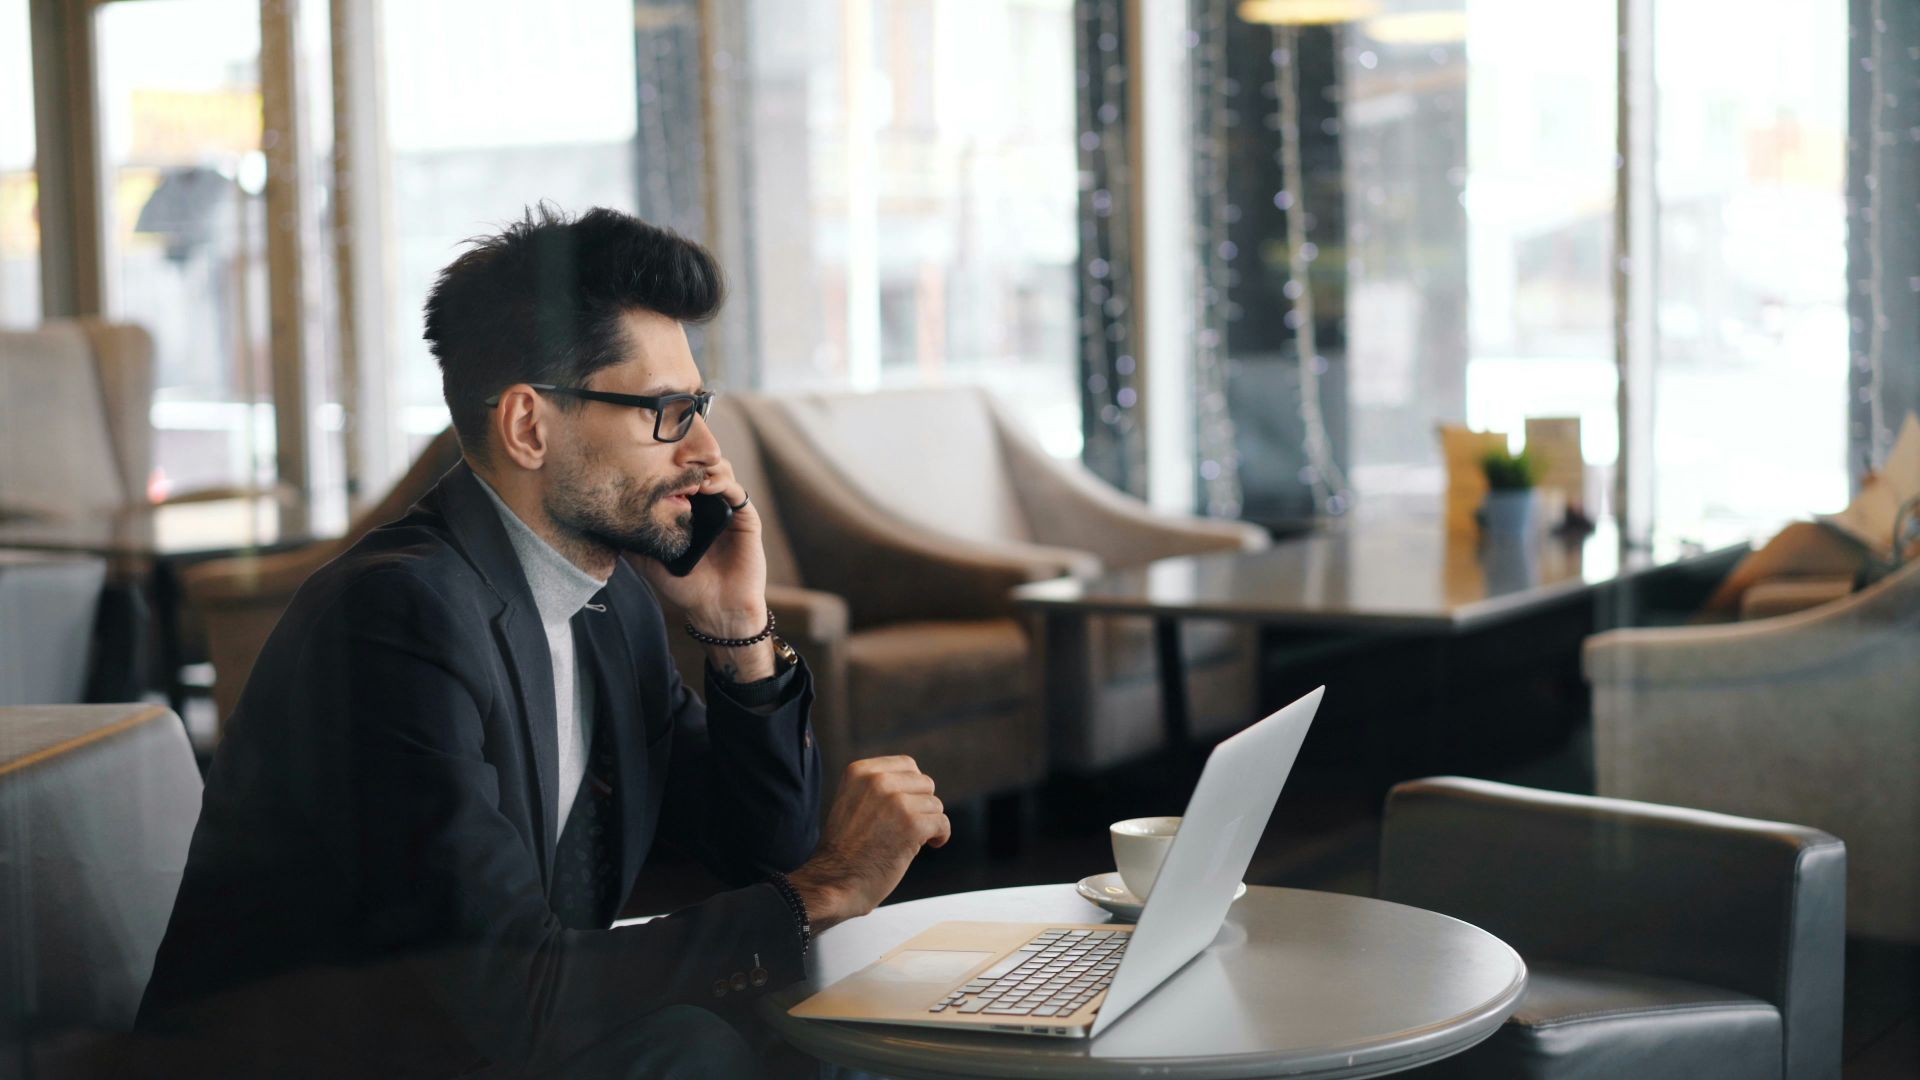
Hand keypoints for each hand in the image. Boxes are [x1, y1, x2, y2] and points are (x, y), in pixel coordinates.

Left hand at [631, 456, 775, 679]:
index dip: (668, 465)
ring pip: (720, 471)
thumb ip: (631, 542)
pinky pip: (737, 491)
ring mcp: (729, 510)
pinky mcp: (746, 518)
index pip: (680, 476)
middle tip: (669, 460)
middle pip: (700, 467)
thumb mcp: (649, 561)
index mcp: (689, 512)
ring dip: (704, 468)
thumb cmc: (686, 587)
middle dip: (687, 459)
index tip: (650, 461)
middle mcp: (709, 506)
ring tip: (687, 476)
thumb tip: (602, 525)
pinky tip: (705, 486)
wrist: (716, 610)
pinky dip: (723, 482)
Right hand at [788, 757, 950, 931]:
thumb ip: (878, 786)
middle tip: (909, 827)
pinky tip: (930, 845)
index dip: (912, 788)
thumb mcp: (853, 801)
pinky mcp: (911, 825)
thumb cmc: (846, 848)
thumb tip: (917, 780)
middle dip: (922, 806)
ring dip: (929, 823)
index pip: (907, 765)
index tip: (908, 807)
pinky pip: (942, 823)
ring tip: (911, 840)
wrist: (834, 882)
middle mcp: (877, 780)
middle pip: (925, 783)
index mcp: (860, 771)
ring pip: (935, 804)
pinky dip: (940, 836)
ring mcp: (895, 801)